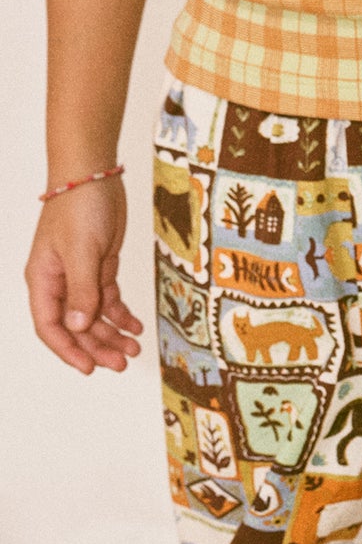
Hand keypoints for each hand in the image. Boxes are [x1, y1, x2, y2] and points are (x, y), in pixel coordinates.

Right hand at [26, 180, 143, 373]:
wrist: (95, 176)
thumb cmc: (79, 208)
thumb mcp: (82, 252)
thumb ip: (81, 290)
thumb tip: (78, 327)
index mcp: (43, 280)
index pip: (50, 326)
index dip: (68, 350)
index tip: (89, 367)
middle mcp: (59, 283)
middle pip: (75, 327)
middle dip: (96, 347)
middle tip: (121, 362)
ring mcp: (80, 276)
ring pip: (93, 316)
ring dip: (111, 334)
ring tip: (134, 347)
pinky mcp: (100, 268)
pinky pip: (108, 300)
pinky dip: (120, 315)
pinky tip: (135, 327)